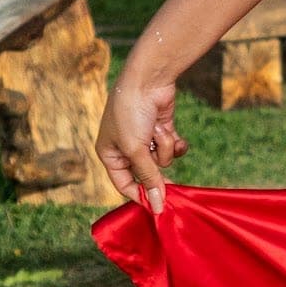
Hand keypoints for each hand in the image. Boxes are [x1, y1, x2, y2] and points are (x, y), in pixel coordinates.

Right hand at [97, 62, 183, 209]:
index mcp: (110, 154)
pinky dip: (175, 142)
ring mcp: (145, 139)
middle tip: (174, 187)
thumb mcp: (137, 150)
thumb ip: (148, 178)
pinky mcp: (162, 130)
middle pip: (147, 174)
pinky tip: (174, 134)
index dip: (140, 195)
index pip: (124, 184)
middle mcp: (126, 148)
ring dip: (164, 147)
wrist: (148, 80)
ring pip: (162, 160)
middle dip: (158, 172)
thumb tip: (157, 206)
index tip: (158, 206)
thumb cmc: (131, 114)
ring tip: (158, 131)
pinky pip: (173, 148)